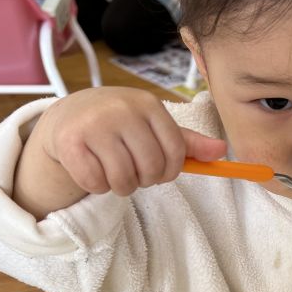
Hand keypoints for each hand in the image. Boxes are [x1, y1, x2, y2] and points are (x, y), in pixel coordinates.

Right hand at [15, 87, 227, 217]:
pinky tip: (93, 169)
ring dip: (121, 186)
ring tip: (114, 172)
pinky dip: (97, 186)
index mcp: (148, 104)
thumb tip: (222, 150)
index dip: (170, 171)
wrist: (70, 115)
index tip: (159, 171)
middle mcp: (122, 110)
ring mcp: (94, 125)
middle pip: (150, 169)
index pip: (175, 152)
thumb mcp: (154, 127)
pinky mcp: (69, 142)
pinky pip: (95, 183)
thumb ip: (187, 142)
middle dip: (144, 180)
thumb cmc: (120, 125)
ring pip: (123, 180)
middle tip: (133, 172)